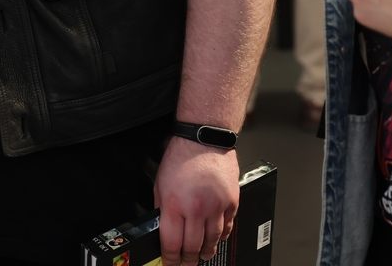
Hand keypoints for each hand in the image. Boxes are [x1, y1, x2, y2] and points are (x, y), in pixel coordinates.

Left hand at [154, 136, 239, 264]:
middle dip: (188, 260)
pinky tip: (217, 238)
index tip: (170, 263)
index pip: (172, 244)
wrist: (204, 139)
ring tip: (203, 255)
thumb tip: (164, 228)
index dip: (171, 259)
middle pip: (193, 246)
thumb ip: (162, 208)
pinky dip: (222, 235)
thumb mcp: (160, 183)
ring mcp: (216, 205)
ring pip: (213, 239)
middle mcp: (196, 208)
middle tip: (186, 264)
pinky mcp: (231, 200)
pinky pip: (228, 225)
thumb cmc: (181, 156)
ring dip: (206, 251)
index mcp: (174, 204)